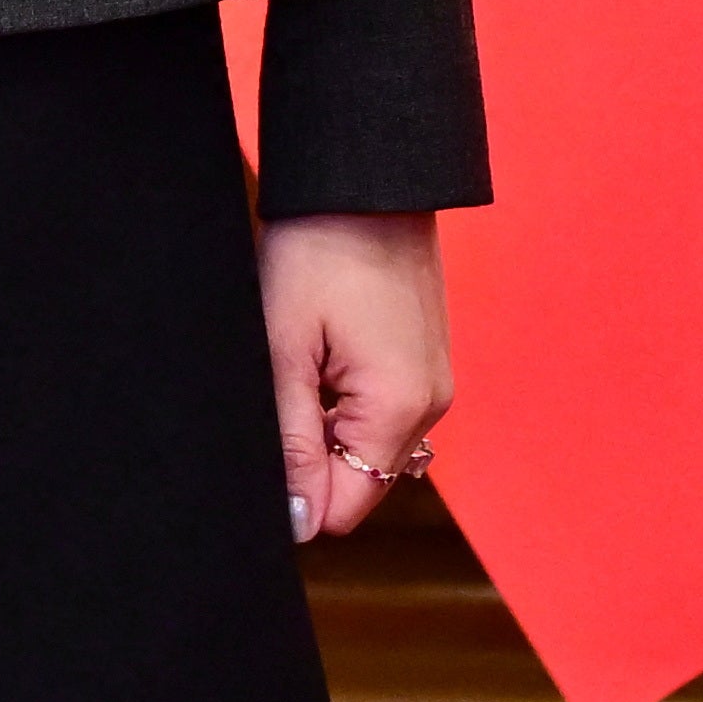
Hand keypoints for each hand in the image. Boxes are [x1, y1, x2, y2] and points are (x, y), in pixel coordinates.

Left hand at [257, 211, 449, 539]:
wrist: (366, 179)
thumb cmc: (318, 253)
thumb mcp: (286, 351)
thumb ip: (293, 443)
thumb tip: (299, 522)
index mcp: (400, 408)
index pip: (346, 505)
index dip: (297, 490)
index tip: (268, 436)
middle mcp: (431, 404)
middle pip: (361, 480)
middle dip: (314, 457)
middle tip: (282, 389)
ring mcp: (433, 382)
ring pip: (370, 446)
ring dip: (330, 427)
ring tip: (303, 363)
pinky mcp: (425, 360)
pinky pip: (384, 412)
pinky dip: (349, 402)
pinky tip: (325, 353)